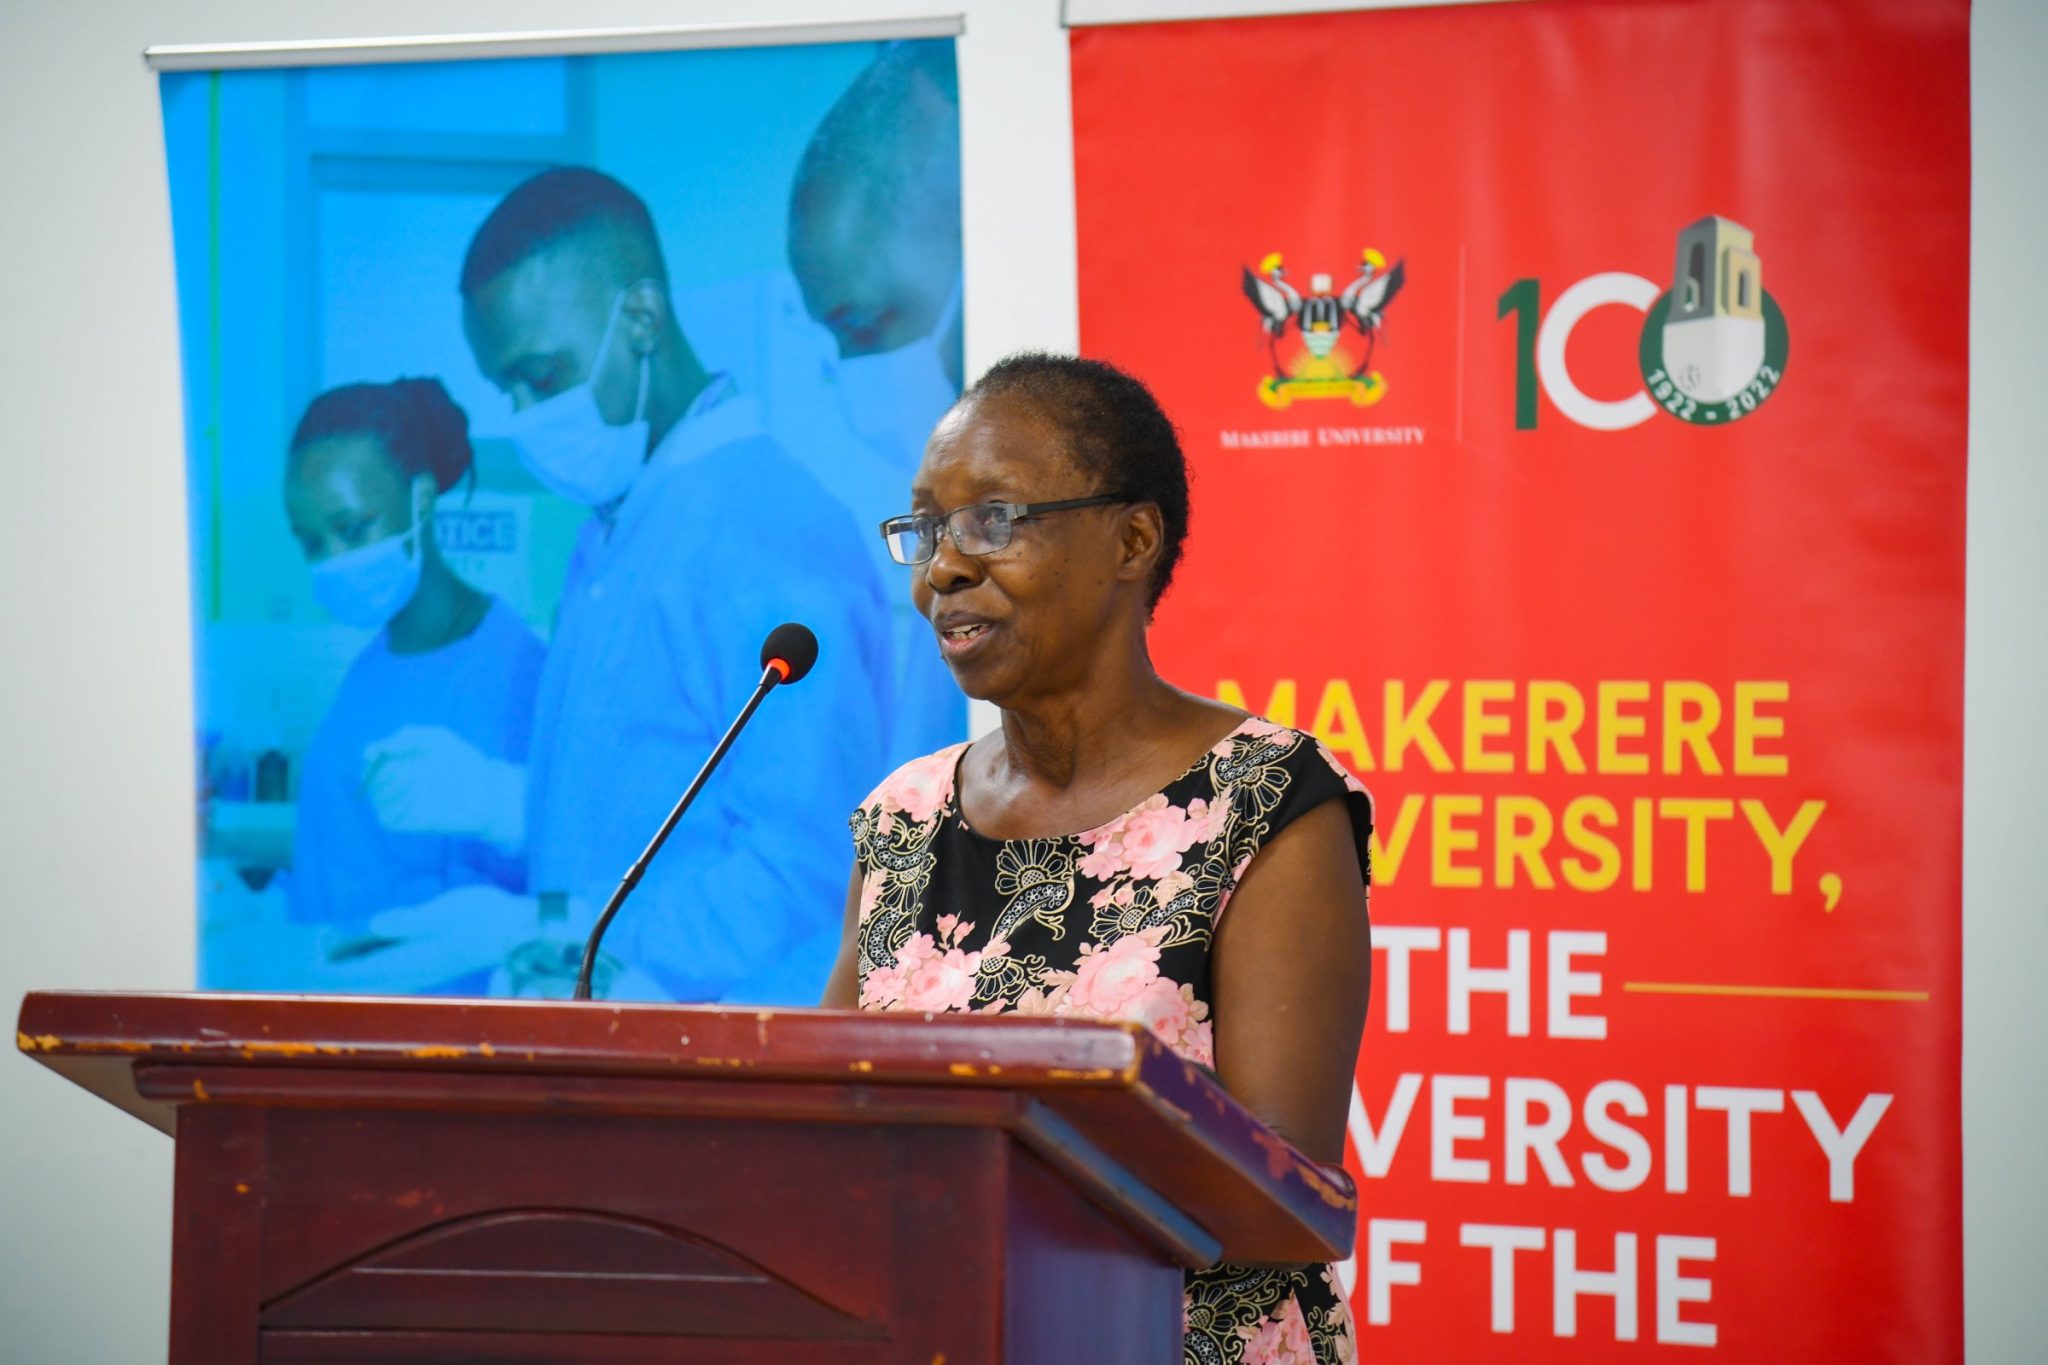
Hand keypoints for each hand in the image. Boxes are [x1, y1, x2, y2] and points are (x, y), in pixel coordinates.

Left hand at [314, 886, 558, 991]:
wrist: (517, 928)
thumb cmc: (485, 916)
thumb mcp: (447, 910)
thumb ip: (411, 920)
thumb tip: (376, 924)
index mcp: (416, 958)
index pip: (364, 967)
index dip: (333, 965)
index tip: (306, 959)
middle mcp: (415, 968)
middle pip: (365, 974)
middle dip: (338, 966)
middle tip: (310, 953)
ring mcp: (423, 967)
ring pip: (377, 972)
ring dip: (353, 964)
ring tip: (329, 953)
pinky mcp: (431, 960)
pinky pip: (390, 966)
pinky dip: (371, 960)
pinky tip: (365, 952)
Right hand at [362, 725, 524, 849]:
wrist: (487, 790)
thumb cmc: (463, 760)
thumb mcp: (438, 738)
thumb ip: (408, 736)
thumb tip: (379, 748)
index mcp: (399, 760)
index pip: (371, 758)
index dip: (369, 755)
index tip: (375, 753)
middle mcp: (396, 782)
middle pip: (368, 779)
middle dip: (375, 773)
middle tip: (395, 768)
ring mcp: (402, 803)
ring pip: (376, 798)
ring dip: (388, 788)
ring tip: (413, 779)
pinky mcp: (410, 822)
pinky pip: (387, 818)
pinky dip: (393, 807)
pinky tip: (413, 797)